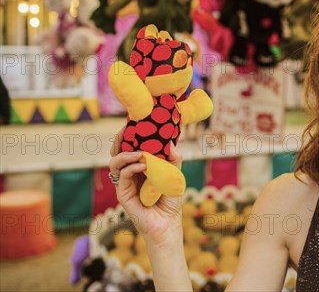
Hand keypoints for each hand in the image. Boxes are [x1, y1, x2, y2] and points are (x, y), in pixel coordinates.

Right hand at [109, 127, 183, 243]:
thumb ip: (174, 158)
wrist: (168, 222)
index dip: (130, 134)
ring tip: (138, 153)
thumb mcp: (176, 174)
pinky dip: (131, 168)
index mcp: (141, 166)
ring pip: (115, 162)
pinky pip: (122, 176)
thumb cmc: (170, 199)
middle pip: (118, 151)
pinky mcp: (123, 194)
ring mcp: (125, 183)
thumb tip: (170, 142)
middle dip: (121, 139)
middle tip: (128, 130)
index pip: (131, 146)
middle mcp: (131, 173)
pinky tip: (142, 165)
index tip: (134, 123)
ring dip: (125, 154)